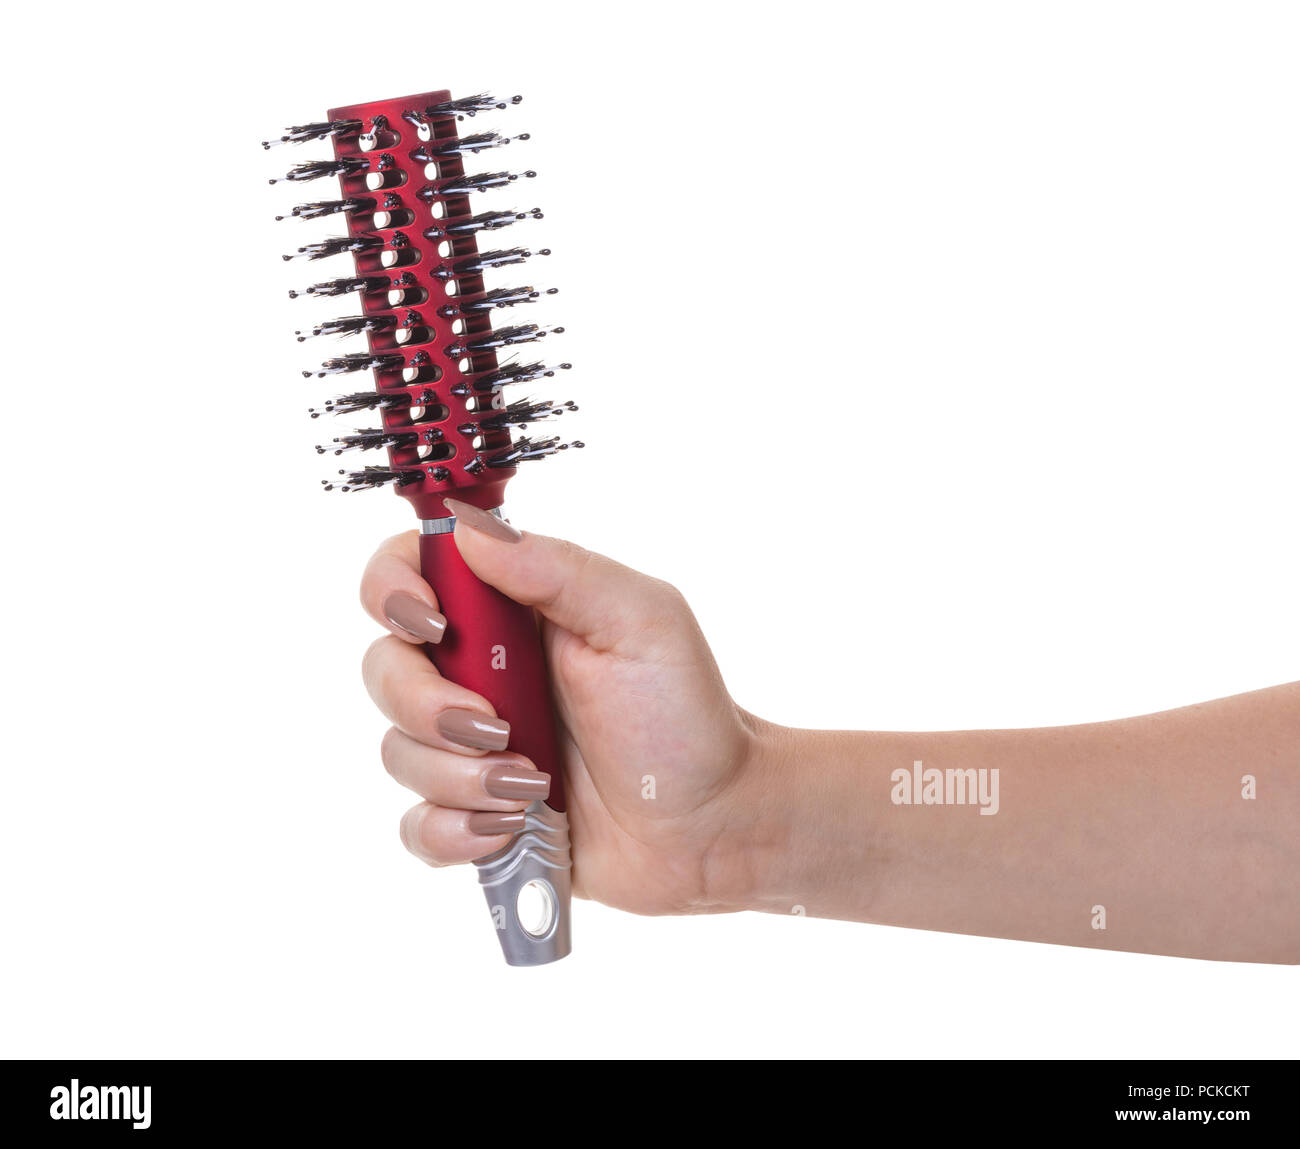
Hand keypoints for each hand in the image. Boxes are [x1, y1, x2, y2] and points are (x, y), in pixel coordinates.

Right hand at [360, 501, 774, 914]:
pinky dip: (453, 832)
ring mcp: (474, 746)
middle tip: (497, 727)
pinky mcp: (478, 813)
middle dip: (425, 704)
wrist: (713, 824)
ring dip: (457, 776)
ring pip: (397, 751)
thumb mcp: (639, 620)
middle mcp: (480, 673)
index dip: (393, 591)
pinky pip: (417, 826)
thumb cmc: (685, 714)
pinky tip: (509, 829)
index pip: (409, 574)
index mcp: (511, 612)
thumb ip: (557, 568)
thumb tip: (468, 530)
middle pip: (384, 668)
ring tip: (532, 788)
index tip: (433, 625)